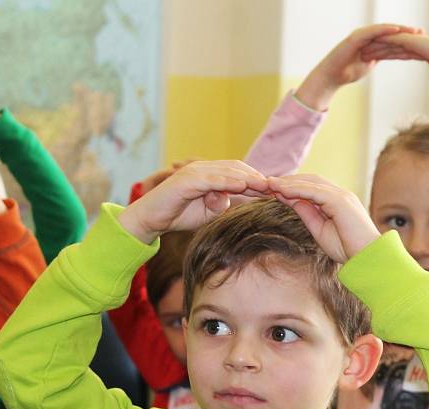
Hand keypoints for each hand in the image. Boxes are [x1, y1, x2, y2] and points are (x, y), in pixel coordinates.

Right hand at [118, 160, 268, 243]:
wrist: (151, 219)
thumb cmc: (178, 214)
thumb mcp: (208, 212)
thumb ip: (223, 205)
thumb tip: (238, 200)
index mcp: (210, 175)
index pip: (239, 173)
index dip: (258, 181)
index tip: (277, 191)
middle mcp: (204, 169)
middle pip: (237, 168)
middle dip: (258, 178)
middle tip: (277, 187)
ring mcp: (195, 172)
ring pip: (227, 171)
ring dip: (247, 178)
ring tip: (265, 185)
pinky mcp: (186, 180)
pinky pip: (211, 179)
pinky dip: (227, 181)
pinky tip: (242, 186)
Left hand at [267, 174, 378, 262]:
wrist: (367, 258)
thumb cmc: (347, 249)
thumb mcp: (320, 230)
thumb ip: (307, 214)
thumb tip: (292, 201)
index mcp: (337, 201)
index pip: (311, 187)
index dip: (292, 187)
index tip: (272, 190)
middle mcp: (340, 195)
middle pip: (310, 180)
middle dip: (288, 180)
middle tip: (266, 182)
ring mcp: (341, 196)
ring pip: (311, 182)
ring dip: (289, 182)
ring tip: (270, 183)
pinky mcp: (340, 201)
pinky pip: (315, 191)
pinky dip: (297, 189)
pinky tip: (282, 190)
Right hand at [295, 23, 421, 110]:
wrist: (331, 76)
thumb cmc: (347, 72)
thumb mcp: (368, 65)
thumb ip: (378, 59)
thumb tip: (389, 58)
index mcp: (372, 43)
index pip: (392, 41)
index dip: (406, 41)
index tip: (421, 42)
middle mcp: (368, 37)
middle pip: (391, 33)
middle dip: (407, 33)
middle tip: (423, 33)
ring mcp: (362, 35)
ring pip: (384, 30)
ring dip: (400, 29)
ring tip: (413, 31)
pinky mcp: (357, 37)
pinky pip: (373, 31)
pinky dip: (385, 30)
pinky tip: (396, 30)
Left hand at [360, 33, 428, 82]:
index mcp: (418, 51)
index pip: (397, 53)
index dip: (384, 56)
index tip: (372, 61)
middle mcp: (414, 44)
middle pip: (391, 46)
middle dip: (376, 50)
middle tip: (362, 54)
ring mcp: (414, 40)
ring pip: (391, 42)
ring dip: (376, 47)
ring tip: (362, 51)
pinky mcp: (414, 40)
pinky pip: (396, 40)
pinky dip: (384, 42)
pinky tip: (373, 45)